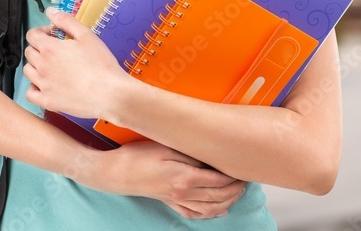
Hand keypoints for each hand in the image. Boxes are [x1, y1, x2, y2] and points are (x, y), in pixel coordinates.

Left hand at [24, 7, 130, 119]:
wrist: (111, 94)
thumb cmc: (101, 65)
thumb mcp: (86, 35)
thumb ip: (66, 21)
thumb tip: (51, 12)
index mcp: (50, 49)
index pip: (32, 35)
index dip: (41, 31)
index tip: (52, 34)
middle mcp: (42, 66)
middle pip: (29, 52)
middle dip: (39, 47)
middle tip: (55, 49)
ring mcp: (43, 85)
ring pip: (28, 71)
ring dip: (35, 65)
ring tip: (51, 66)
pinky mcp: (48, 101)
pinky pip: (30, 94)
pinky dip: (33, 88)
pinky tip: (44, 85)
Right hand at [86, 141, 246, 218]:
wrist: (115, 172)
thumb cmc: (136, 157)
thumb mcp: (164, 147)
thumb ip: (189, 153)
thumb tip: (209, 157)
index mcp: (185, 178)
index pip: (220, 180)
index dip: (235, 176)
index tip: (243, 169)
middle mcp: (184, 193)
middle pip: (219, 195)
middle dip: (236, 189)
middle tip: (245, 179)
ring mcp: (177, 200)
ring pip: (211, 208)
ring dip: (228, 201)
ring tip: (237, 193)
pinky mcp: (170, 202)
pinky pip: (195, 214)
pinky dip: (210, 214)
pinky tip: (217, 210)